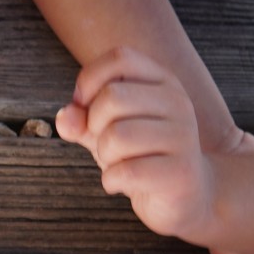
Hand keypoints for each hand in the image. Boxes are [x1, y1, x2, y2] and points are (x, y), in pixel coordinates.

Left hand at [57, 47, 234, 243]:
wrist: (188, 195)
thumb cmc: (141, 155)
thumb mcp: (105, 130)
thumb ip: (81, 119)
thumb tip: (65, 118)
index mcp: (162, 81)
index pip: (120, 57)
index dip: (89, 81)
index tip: (84, 107)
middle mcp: (177, 101)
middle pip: (112, 97)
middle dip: (94, 126)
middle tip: (106, 144)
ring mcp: (183, 135)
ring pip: (116, 136)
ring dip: (104, 156)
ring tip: (118, 164)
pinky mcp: (180, 171)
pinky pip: (126, 171)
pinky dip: (112, 182)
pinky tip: (123, 183)